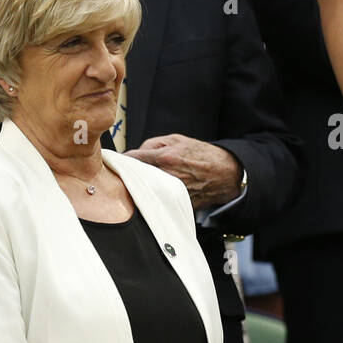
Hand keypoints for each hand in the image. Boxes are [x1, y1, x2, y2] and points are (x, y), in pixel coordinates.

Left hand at [126, 133, 242, 207]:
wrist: (226, 173)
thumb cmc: (202, 155)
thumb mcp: (178, 139)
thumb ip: (153, 144)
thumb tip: (135, 153)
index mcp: (165, 157)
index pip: (131, 159)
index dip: (121, 160)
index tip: (116, 162)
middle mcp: (166, 175)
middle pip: (135, 177)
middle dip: (130, 174)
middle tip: (127, 173)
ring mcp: (172, 191)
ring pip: (145, 190)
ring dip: (141, 186)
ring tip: (143, 182)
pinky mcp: (177, 203)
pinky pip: (158, 199)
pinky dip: (154, 196)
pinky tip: (157, 192)